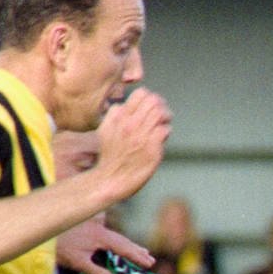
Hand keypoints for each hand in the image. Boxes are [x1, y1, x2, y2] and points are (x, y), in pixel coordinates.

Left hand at [55, 219, 152, 273]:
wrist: (38, 224)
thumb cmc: (57, 245)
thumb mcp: (76, 262)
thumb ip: (95, 272)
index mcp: (101, 238)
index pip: (124, 248)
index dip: (137, 257)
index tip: (150, 264)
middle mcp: (99, 229)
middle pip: (122, 240)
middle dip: (136, 250)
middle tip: (150, 259)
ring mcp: (91, 225)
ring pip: (114, 234)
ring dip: (127, 243)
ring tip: (140, 249)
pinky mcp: (83, 224)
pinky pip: (103, 227)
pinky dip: (111, 233)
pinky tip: (109, 229)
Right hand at [90, 88, 171, 202]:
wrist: (110, 179)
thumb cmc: (110, 156)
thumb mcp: (105, 131)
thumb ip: (115, 116)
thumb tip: (124, 106)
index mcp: (119, 116)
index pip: (141, 94)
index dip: (151, 98)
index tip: (152, 108)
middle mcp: (129, 124)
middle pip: (154, 101)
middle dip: (162, 106)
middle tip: (163, 116)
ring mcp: (141, 136)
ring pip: (160, 113)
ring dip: (166, 117)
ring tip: (164, 125)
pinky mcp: (151, 149)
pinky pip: (165, 130)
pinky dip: (166, 131)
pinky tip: (162, 138)